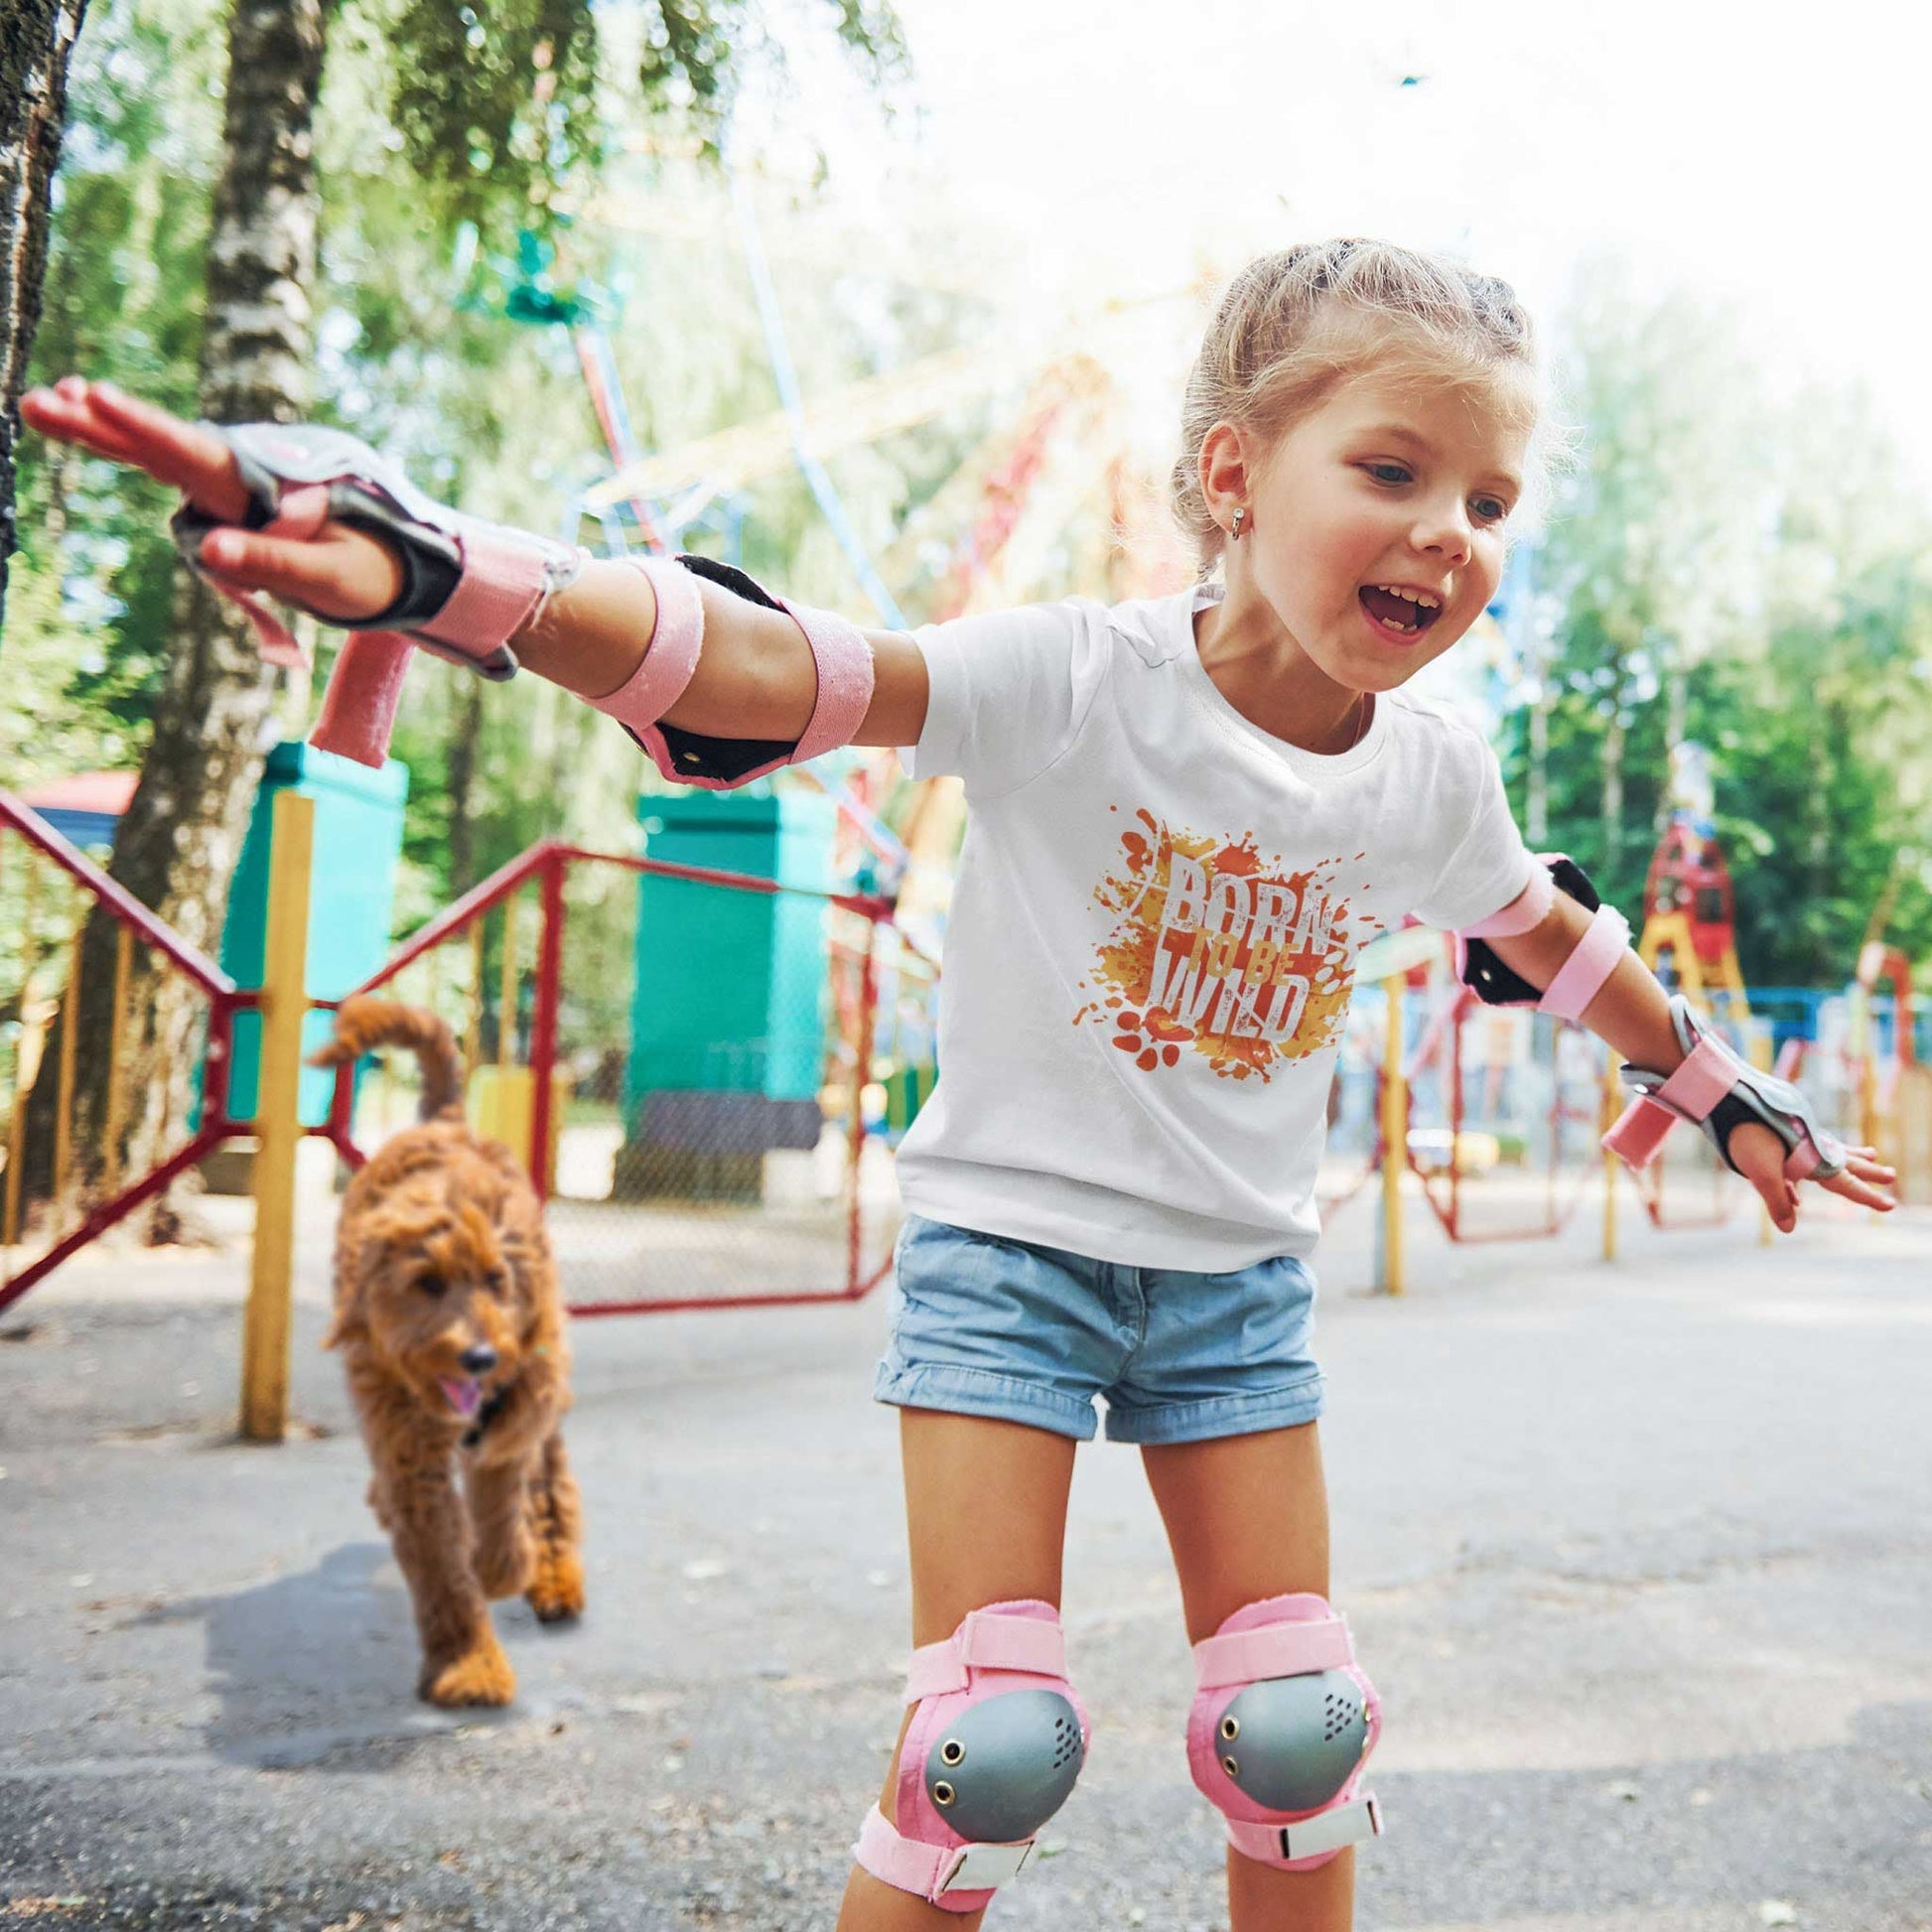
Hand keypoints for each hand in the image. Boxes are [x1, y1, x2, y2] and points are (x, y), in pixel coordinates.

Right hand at [20, 377, 401, 624]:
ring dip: (101, 429)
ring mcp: (227, 484)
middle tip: (39, 399)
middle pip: (161, 445)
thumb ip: (273, 564)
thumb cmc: (367, 571)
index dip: (142, 426)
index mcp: (263, 488)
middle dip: (101, 423)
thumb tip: (211, 552)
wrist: (395, 565)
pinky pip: (166, 467)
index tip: (95, 396)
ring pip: (154, 451)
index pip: (193, 452)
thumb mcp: (330, 576)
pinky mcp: (221, 497)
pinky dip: (126, 444)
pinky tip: (83, 418)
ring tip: (43, 404)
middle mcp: (238, 476)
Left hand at [1728, 1121, 1895, 1232]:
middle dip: (1867, 1170)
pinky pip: (1806, 1148)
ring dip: (1850, 1155)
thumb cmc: (1744, 1133)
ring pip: (1831, 1148)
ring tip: (1871, 1154)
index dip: (1866, 1196)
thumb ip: (1776, 1200)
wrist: (1727, 1096)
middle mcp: (1810, 1143)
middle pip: (1845, 1160)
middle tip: (1891, 1174)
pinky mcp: (1783, 1127)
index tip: (1890, 1205)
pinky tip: (1802, 1185)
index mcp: (1811, 1155)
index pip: (1844, 1182)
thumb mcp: (1759, 1171)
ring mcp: (1798, 1134)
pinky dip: (1815, 1160)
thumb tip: (1789, 1229)